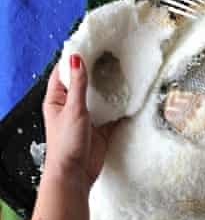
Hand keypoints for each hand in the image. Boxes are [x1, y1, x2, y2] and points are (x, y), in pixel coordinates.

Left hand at [42, 55, 111, 189]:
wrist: (75, 174)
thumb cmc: (66, 143)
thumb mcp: (73, 110)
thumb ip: (78, 85)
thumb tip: (76, 59)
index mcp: (57, 100)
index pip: (64, 74)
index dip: (73, 59)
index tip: (88, 45)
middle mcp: (71, 107)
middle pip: (84, 84)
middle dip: (96, 71)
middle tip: (111, 56)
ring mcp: (88, 117)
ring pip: (100, 98)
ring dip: (110, 88)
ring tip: (123, 72)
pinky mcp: (101, 129)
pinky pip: (113, 114)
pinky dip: (121, 106)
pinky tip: (131, 97)